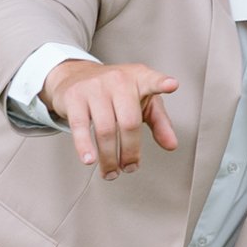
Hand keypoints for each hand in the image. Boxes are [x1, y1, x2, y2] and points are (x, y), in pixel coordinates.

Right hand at [47, 56, 180, 173]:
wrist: (75, 75)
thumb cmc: (114, 90)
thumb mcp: (141, 100)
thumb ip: (160, 122)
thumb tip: (171, 144)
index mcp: (139, 78)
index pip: (152, 81)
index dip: (162, 83)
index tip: (172, 85)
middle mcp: (118, 80)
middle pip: (129, 122)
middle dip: (130, 151)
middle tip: (129, 167)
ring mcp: (95, 88)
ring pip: (105, 129)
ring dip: (109, 157)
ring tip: (112, 171)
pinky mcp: (74, 98)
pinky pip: (80, 127)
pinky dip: (85, 146)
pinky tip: (89, 159)